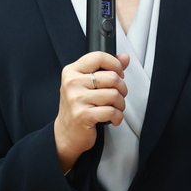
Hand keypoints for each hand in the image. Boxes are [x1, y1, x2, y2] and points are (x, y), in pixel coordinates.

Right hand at [54, 52, 129, 172]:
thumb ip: (106, 68)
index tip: (119, 74)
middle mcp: (72, 83)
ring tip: (114, 108)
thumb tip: (125, 57)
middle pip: (112, 77)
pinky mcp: (83, 115)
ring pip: (114, 94)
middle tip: (118, 96)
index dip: (115, 64)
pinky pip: (112, 111)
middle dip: (122, 88)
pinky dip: (118, 117)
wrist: (66, 133)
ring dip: (120, 104)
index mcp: (72, 71)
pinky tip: (113, 119)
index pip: (99, 57)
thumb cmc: (79, 106)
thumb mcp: (88, 83)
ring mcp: (76, 99)